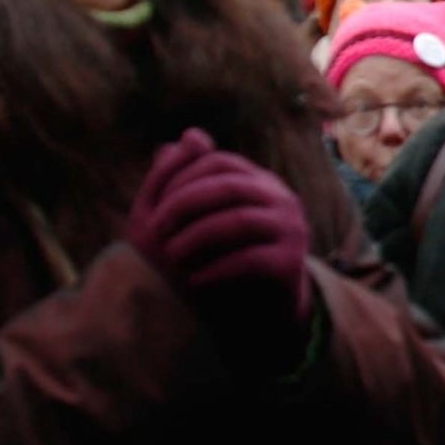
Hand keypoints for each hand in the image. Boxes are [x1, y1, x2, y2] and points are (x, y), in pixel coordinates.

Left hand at [127, 131, 315, 369]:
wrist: (259, 309)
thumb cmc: (223, 257)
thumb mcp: (200, 218)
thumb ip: (190, 179)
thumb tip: (187, 135)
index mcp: (257, 181)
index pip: (219, 162)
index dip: (182, 179)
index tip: (154, 210)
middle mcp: (280, 197)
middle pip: (229, 186)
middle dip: (185, 206)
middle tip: (156, 232)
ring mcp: (290, 228)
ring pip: (240, 221)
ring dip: (197, 238)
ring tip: (172, 258)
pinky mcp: (290, 263)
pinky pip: (251, 259)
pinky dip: (217, 269)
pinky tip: (195, 281)